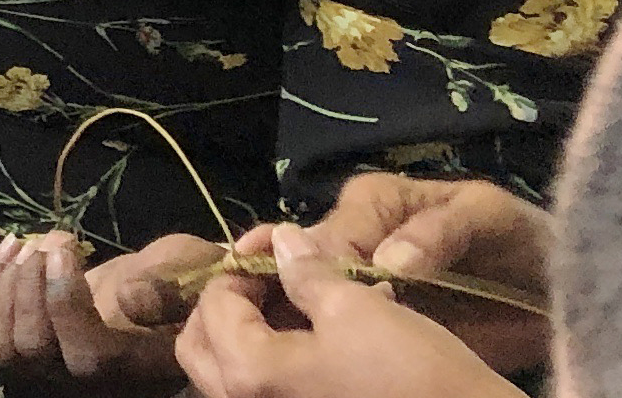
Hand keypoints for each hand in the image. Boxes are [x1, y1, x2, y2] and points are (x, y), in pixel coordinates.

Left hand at [0, 228, 207, 393]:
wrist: (162, 287)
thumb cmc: (182, 277)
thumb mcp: (189, 271)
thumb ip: (166, 286)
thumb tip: (129, 297)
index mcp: (136, 367)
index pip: (87, 356)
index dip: (66, 305)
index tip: (65, 250)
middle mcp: (88, 380)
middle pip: (33, 352)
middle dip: (30, 289)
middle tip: (52, 243)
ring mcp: (52, 368)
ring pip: (2, 349)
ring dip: (6, 287)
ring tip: (28, 243)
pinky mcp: (26, 344)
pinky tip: (12, 244)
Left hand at [176, 223, 524, 397]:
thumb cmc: (417, 374)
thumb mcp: (360, 310)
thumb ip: (307, 272)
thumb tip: (280, 241)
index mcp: (248, 373)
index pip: (214, 303)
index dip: (242, 263)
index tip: (277, 239)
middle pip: (204, 344)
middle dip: (229, 300)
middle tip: (272, 270)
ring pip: (231, 369)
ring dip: (251, 327)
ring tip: (298, 295)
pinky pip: (266, 388)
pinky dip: (275, 356)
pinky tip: (316, 331)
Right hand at [291, 177, 551, 372]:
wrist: (552, 287)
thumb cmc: (519, 238)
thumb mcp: (487, 217)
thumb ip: (440, 230)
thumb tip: (388, 261)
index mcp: (371, 204)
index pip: (326, 237)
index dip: (316, 268)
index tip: (324, 301)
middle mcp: (354, 241)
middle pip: (302, 268)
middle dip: (293, 295)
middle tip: (297, 327)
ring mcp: (361, 288)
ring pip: (310, 303)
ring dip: (304, 325)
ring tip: (308, 347)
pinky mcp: (376, 327)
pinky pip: (341, 337)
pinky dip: (328, 348)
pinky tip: (330, 361)